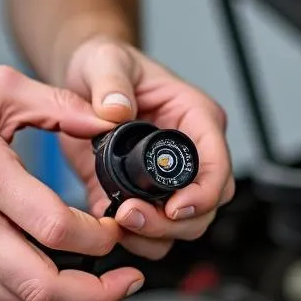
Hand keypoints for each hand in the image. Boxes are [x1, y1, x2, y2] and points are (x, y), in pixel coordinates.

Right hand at [0, 63, 143, 300]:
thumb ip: (59, 104)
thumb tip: (107, 118)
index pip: (56, 229)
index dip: (100, 239)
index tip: (114, 228)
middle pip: (40, 286)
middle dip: (96, 293)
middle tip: (122, 282)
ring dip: (64, 300)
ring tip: (94, 284)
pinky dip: (24, 289)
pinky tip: (45, 268)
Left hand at [59, 38, 233, 259]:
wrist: (83, 82)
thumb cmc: (107, 65)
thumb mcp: (106, 62)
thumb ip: (111, 83)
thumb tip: (116, 110)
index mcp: (195, 119)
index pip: (218, 164)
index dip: (203, 193)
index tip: (174, 207)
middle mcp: (189, 154)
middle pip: (206, 206)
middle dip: (173, 221)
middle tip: (132, 216)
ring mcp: (168, 180)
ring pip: (184, 226)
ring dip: (155, 235)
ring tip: (120, 222)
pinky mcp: (142, 197)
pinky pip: (153, 233)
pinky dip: (136, 239)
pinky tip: (110, 225)